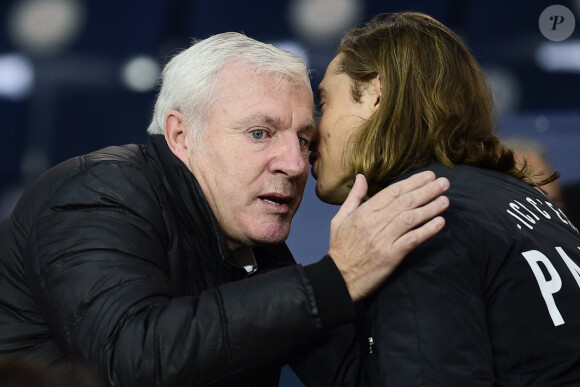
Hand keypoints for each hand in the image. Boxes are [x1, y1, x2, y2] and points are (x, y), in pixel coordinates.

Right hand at [328, 171, 449, 300]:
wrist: (338, 278)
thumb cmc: (339, 248)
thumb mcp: (340, 218)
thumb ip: (354, 197)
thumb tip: (361, 177)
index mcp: (363, 212)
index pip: (392, 192)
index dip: (412, 182)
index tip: (428, 176)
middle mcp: (374, 222)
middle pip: (405, 202)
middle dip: (427, 190)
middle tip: (444, 183)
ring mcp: (383, 239)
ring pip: (410, 218)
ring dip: (430, 208)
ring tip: (445, 200)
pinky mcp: (391, 255)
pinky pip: (412, 239)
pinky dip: (427, 230)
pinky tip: (440, 222)